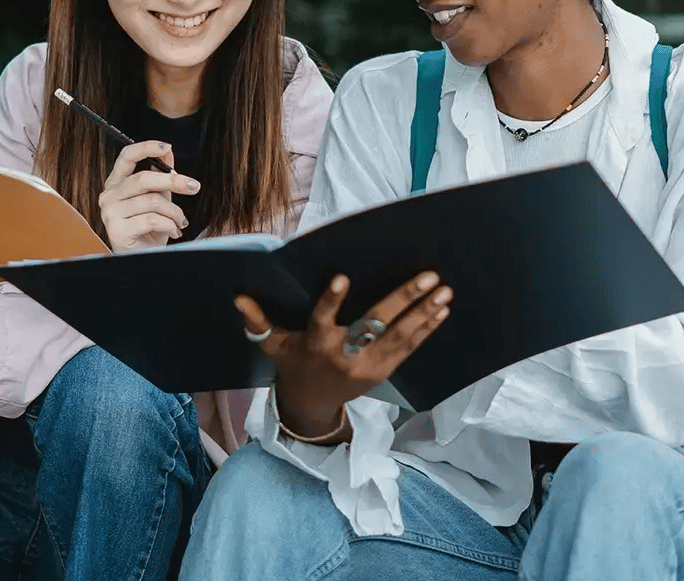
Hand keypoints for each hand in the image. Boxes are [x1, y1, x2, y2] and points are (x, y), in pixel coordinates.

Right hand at [98, 140, 199, 250]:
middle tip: (194, 187)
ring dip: (174, 212)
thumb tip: (168, 151)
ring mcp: (110, 214)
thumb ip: (161, 175)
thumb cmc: (150, 231)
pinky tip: (174, 232)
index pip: (126, 157)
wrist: (145, 261)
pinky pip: (152, 220)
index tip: (167, 147)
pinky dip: (169, 225)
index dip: (146, 148)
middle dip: (173, 182)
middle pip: (143, 178)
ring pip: (152, 201)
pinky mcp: (117, 231)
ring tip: (181, 222)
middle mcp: (109, 196)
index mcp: (116, 184)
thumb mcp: (159, 199)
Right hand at [236, 272, 452, 439]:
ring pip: (399, 337)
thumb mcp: (272, 345)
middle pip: (375, 326)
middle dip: (403, 301)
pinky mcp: (384, 372)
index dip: (331, 301)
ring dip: (424, 313)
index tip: (341, 278)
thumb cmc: (292, 364)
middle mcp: (344, 356)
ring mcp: (368, 366)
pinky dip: (426, 329)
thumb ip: (258, 322)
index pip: (321, 320)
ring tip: (444, 290)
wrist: (312, 406)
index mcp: (315, 345)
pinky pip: (408, 349)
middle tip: (427, 277)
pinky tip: (442, 310)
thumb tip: (238, 298)